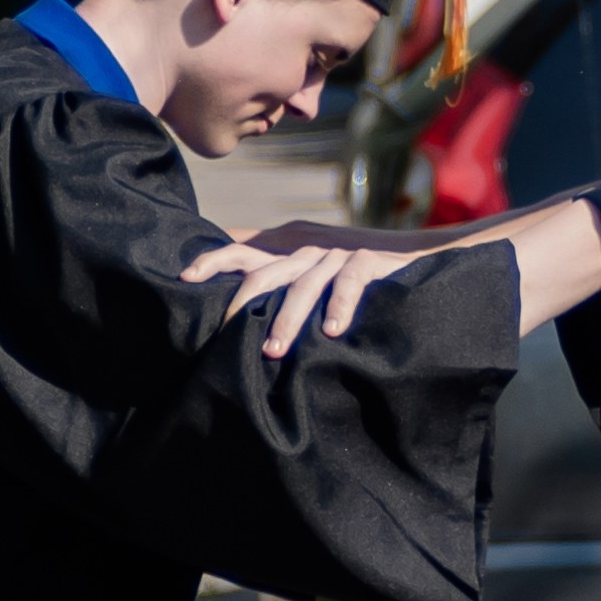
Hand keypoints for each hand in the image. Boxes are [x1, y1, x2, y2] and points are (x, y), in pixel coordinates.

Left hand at [182, 234, 420, 356]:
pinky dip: (340, 306)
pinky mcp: (369, 262)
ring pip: (304, 285)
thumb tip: (236, 299)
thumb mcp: (308, 270)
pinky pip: (350, 283)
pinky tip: (332, 332)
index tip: (186, 277)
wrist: (414, 254)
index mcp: (288, 250)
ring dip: (288, 320)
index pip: (242, 251)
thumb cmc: (352, 271)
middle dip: (242, 305)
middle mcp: (307, 249)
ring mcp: (337, 254)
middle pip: (265, 273)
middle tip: (225, 338)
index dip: (213, 260)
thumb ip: (275, 279)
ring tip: (273, 351)